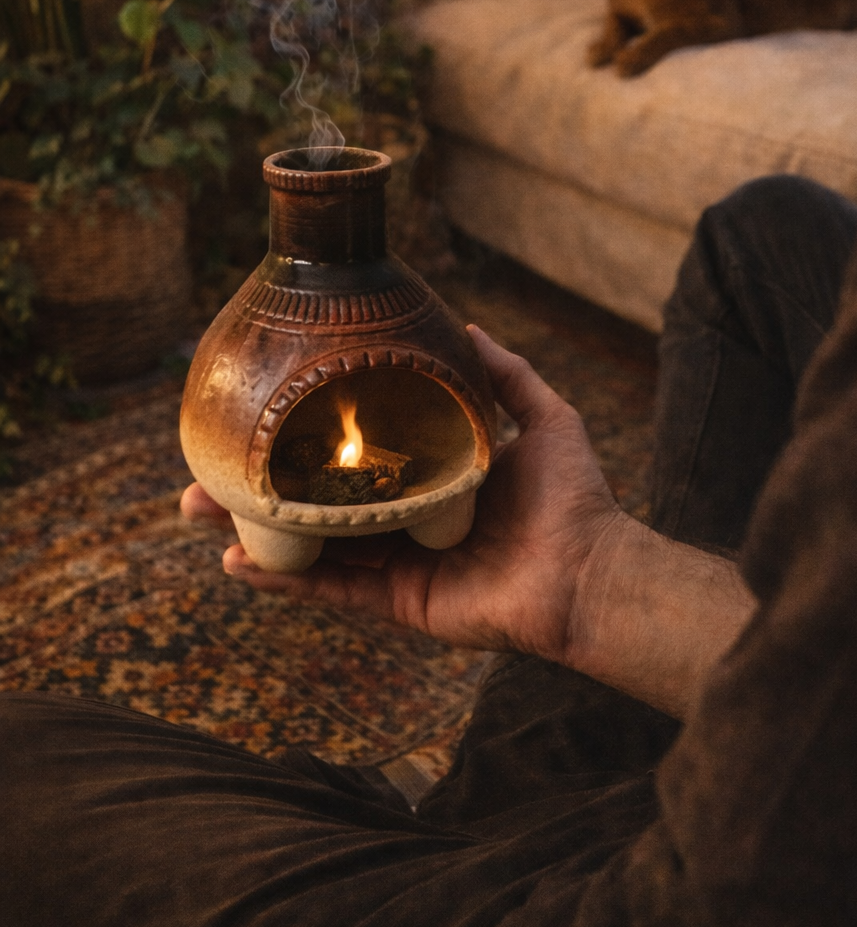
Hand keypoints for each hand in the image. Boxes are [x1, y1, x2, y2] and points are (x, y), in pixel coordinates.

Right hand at [181, 327, 626, 665]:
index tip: (264, 416)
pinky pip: (331, 589)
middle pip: (319, 501)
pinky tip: (235, 562)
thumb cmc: (574, 497)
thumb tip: (467, 323)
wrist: (590, 570)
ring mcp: (398, 565)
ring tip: (197, 510)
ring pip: (311, 545)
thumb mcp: (543, 416)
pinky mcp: (399, 603)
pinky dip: (284, 580)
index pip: (357, 457)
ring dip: (253, 530)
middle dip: (261, 486)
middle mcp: (405, 521)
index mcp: (429, 479)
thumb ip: (505, 374)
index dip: (311, 440)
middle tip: (205, 469)